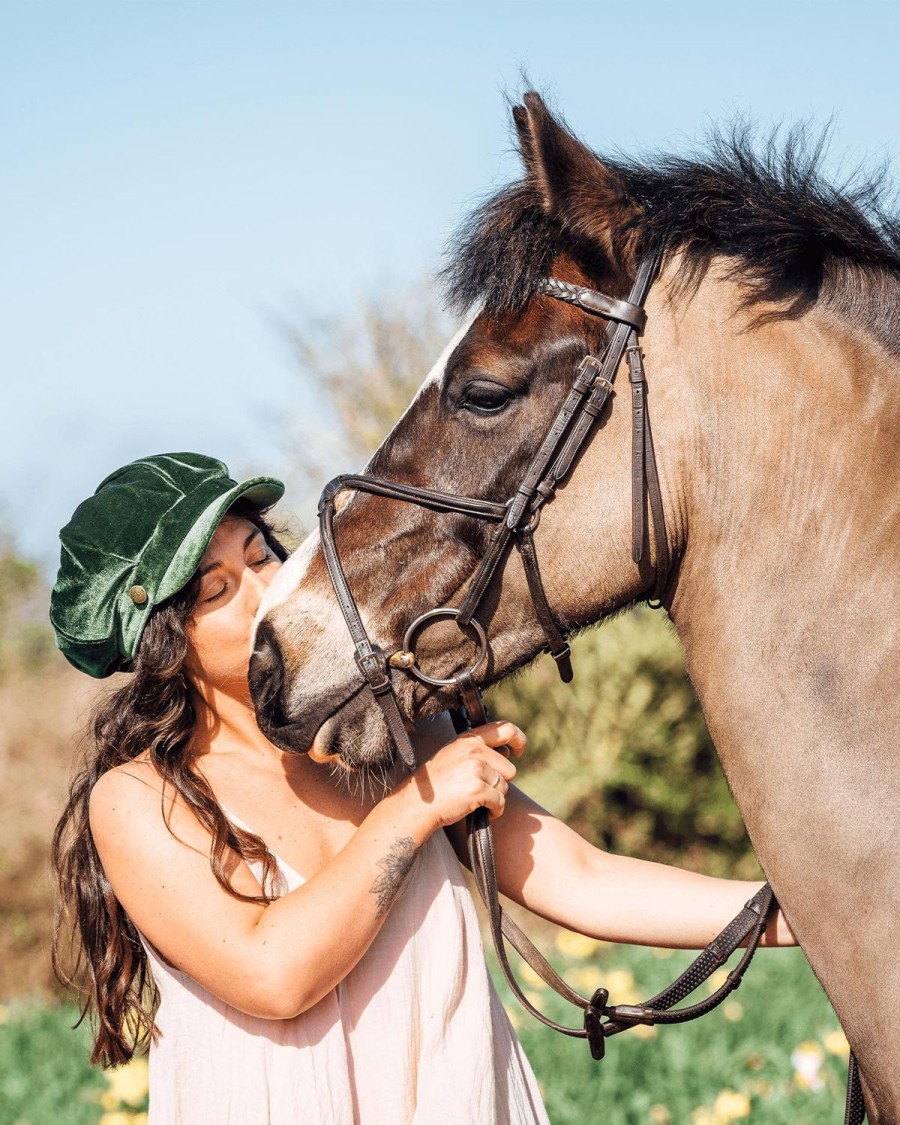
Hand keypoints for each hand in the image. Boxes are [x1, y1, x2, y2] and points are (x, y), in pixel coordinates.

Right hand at [396, 720, 525, 833]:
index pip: (505, 729)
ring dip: (495, 798)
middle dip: (499, 782)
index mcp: (469, 739)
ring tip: (476, 799)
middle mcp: (474, 750)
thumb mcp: (454, 754)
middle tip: (481, 787)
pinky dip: (495, 811)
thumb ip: (479, 749)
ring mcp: (476, 769)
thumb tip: (508, 754)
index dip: (519, 739)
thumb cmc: (437, 783)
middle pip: (509, 769)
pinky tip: (481, 810)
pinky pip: (500, 802)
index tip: (519, 751)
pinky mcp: (478, 789)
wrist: (418, 803)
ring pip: (505, 787)